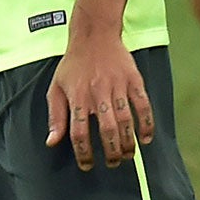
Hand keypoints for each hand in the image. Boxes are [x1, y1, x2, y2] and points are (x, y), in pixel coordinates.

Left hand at [45, 30, 155, 170]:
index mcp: (77, 97)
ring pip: (126, 120)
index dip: (84, 152)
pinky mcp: (133, 80)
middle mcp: (97, 93)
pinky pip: (143, 105)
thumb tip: (52, 142)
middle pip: (107, 130)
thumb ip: (55, 116)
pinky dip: (147, 123)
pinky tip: (146, 138)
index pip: (79, 132)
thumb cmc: (73, 65)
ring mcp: (117, 86)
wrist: (94, 35)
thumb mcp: (56, 88)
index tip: (87, 165)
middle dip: (111, 152)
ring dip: (128, 142)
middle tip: (113, 163)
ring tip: (128, 155)